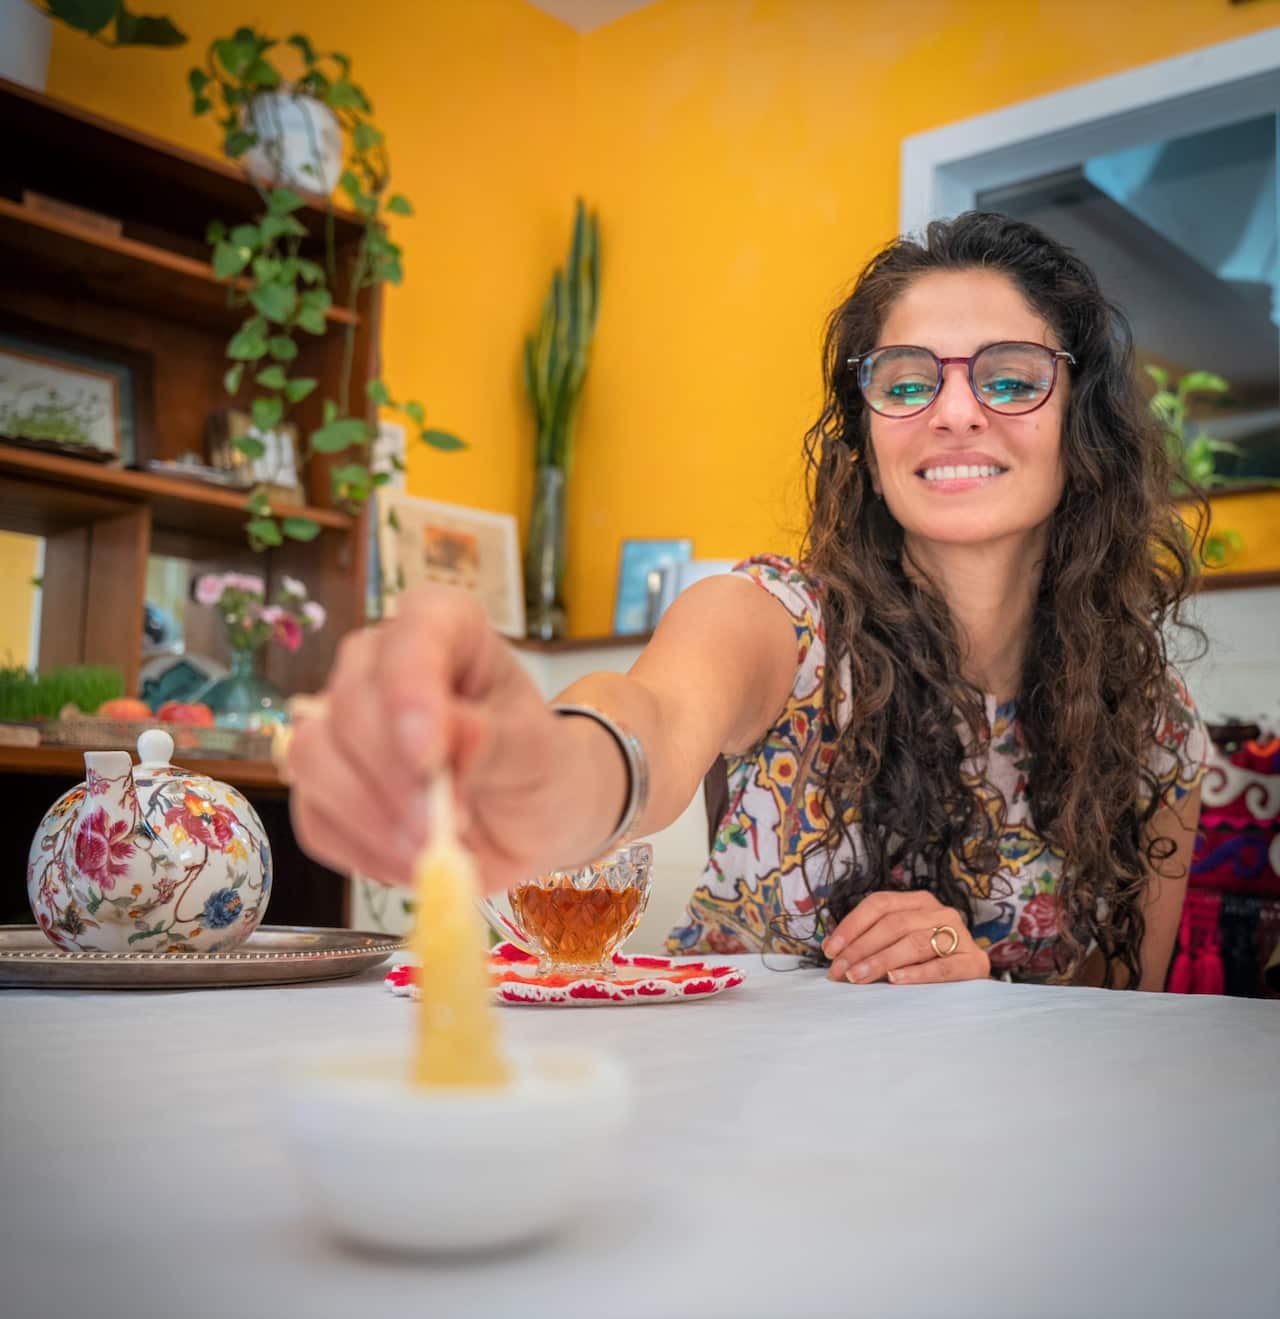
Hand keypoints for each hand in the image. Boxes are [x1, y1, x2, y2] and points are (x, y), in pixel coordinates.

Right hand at [287, 586, 572, 893]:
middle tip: (440, 828)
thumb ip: (494, 739)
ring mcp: (344, 724)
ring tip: (431, 851)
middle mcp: (381, 664)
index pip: (411, 634)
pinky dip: (362, 852)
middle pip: (349, 703)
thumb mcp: (536, 752)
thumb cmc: (537, 765)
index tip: (429, 758)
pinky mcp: (325, 787)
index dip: (410, 692)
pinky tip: (411, 864)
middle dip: (393, 776)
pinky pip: (315, 819)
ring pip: (312, 758)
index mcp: (444, 627)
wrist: (531, 818)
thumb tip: (450, 734)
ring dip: (371, 817)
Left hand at [822, 891, 990, 984]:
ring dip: (881, 960)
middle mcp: (940, 912)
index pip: (879, 904)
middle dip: (860, 948)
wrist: (973, 980)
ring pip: (914, 943)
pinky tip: (895, 980)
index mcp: (919, 901)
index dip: (851, 926)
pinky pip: (942, 966)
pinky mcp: (974, 962)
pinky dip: (916, 973)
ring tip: (857, 977)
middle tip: (838, 971)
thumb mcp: (899, 943)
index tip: (829, 950)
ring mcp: (960, 935)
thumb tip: (833, 951)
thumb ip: (872, 941)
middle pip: (893, 924)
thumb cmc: (927, 960)